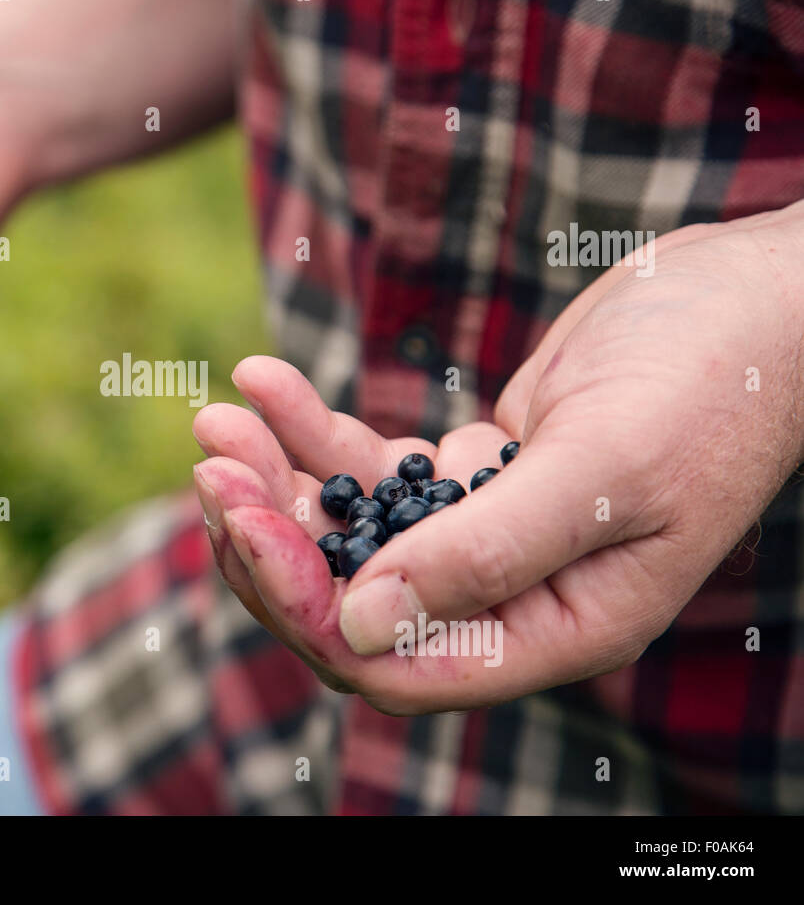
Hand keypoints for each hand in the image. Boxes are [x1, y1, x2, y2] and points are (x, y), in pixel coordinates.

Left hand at [192, 204, 803, 713]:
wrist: (752, 300)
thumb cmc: (712, 384)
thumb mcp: (603, 472)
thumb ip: (486, 553)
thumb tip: (359, 621)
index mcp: (554, 627)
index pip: (396, 662)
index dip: (306, 608)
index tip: (244, 523)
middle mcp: (510, 595)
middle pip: (352, 602)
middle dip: (271, 541)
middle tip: (212, 466)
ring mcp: (484, 534)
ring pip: (349, 533)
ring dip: (275, 480)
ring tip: (216, 420)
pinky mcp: (469, 473)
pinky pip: (371, 464)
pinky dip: (313, 428)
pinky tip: (263, 378)